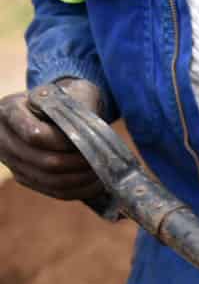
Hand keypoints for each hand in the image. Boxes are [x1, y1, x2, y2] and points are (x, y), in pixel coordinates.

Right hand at [0, 79, 105, 200]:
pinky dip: (79, 190)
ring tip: (103, 173)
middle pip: (44, 161)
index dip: (64, 142)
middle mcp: (3, 137)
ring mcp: (12, 160)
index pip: (35, 135)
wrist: (56, 109)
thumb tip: (88, 135)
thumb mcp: (71, 91)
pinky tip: (97, 184)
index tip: (86, 140)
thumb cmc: (67, 97)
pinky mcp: (26, 177)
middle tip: (102, 161)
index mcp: (9, 110)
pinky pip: (54, 191)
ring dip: (81, 180)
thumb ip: (78, 106)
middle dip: (78, 163)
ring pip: (50, 180)